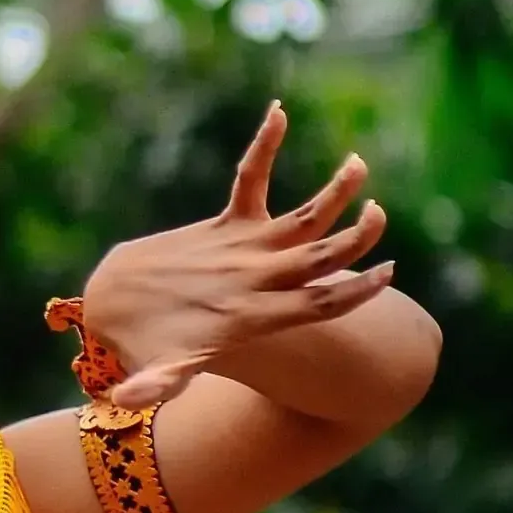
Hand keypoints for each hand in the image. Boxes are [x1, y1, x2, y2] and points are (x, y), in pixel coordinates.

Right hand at [81, 102, 391, 409]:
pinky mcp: (228, 224)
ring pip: (303, 218)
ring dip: (334, 193)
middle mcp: (262, 278)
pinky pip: (251, 179)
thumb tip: (131, 399)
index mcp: (256, 314)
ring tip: (357, 162)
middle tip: (378, 211)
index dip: (356, 292)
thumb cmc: (144, 348)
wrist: (125, 316)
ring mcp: (249, 250)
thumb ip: (155, 382)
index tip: (387, 274)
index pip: (319, 302)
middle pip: (321, 256)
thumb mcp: (157, 367)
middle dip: (356, 237)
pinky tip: (278, 113)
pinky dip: (264, 147)